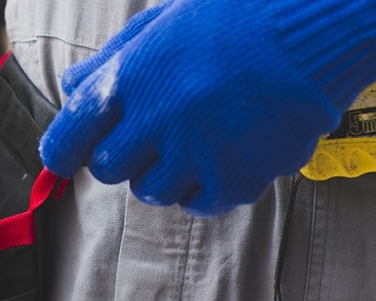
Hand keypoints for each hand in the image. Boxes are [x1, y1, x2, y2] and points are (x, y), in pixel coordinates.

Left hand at [40, 0, 375, 215]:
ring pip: (151, 192)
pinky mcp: (234, 181)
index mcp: (131, 81)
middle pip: (108, 170)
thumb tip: (72, 90)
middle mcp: (157, 121)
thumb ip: (109, 63)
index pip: (68, 140)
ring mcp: (197, 155)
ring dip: (164, 171)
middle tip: (154, 132)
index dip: (63, 153)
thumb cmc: (232, 21)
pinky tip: (222, 152)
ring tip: (196, 136)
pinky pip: (196, 204)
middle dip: (122, 154)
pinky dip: (203, 186)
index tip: (68, 158)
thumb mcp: (158, 27)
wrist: (311, 30)